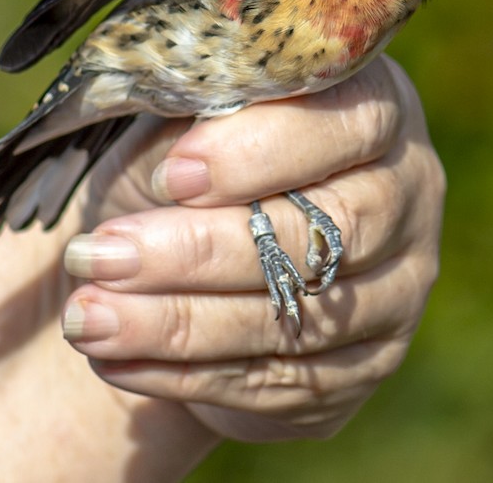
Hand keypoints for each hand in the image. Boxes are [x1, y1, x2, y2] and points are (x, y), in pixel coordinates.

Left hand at [60, 55, 444, 441]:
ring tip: (85, 317)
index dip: (259, 152)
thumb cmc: (187, 153)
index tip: (172, 174)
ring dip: (177, 323)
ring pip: (296, 319)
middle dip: (201, 250)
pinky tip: (113, 358)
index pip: (347, 123)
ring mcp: (396, 291)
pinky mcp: (362, 368)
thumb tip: (179, 161)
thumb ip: (194, 115)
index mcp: (375, 107)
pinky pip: (278, 385)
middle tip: (102, 255)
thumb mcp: (185, 113)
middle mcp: (407, 197)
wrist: (185, 245)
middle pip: (324, 233)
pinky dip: (185, 375)